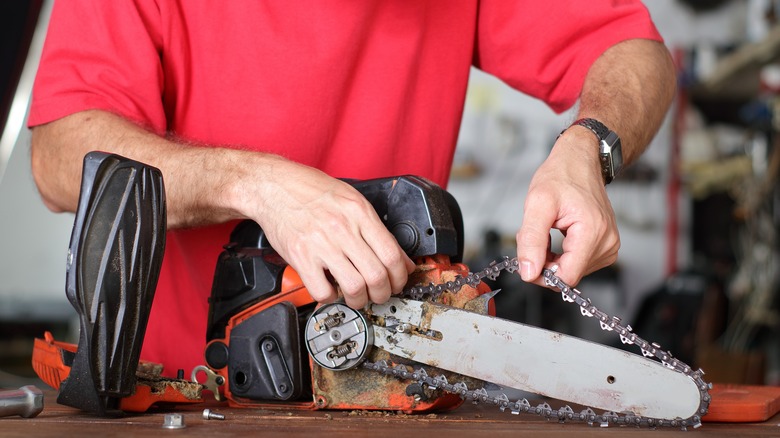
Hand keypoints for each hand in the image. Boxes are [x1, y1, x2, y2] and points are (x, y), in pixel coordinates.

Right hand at [246, 159, 414, 308]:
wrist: (274, 186)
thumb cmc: (312, 190)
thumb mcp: (352, 200)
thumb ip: (376, 229)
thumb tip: (399, 257)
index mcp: (359, 213)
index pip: (392, 254)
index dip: (400, 276)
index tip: (397, 282)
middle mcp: (343, 228)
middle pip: (377, 275)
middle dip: (383, 293)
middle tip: (380, 294)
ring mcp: (321, 244)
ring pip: (355, 287)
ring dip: (360, 299)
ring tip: (357, 297)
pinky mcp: (301, 256)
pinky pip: (322, 290)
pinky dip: (330, 297)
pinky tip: (331, 290)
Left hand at [515, 127, 619, 286]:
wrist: (580, 160)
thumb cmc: (562, 175)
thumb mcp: (537, 204)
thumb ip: (531, 241)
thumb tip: (529, 272)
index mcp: (593, 233)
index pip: (566, 278)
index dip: (542, 274)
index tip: (527, 257)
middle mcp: (607, 243)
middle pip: (568, 275)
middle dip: (544, 262)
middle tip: (535, 235)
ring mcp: (609, 246)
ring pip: (571, 271)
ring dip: (551, 258)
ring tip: (547, 229)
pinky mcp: (605, 246)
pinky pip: (577, 263)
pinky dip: (561, 255)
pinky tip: (557, 235)